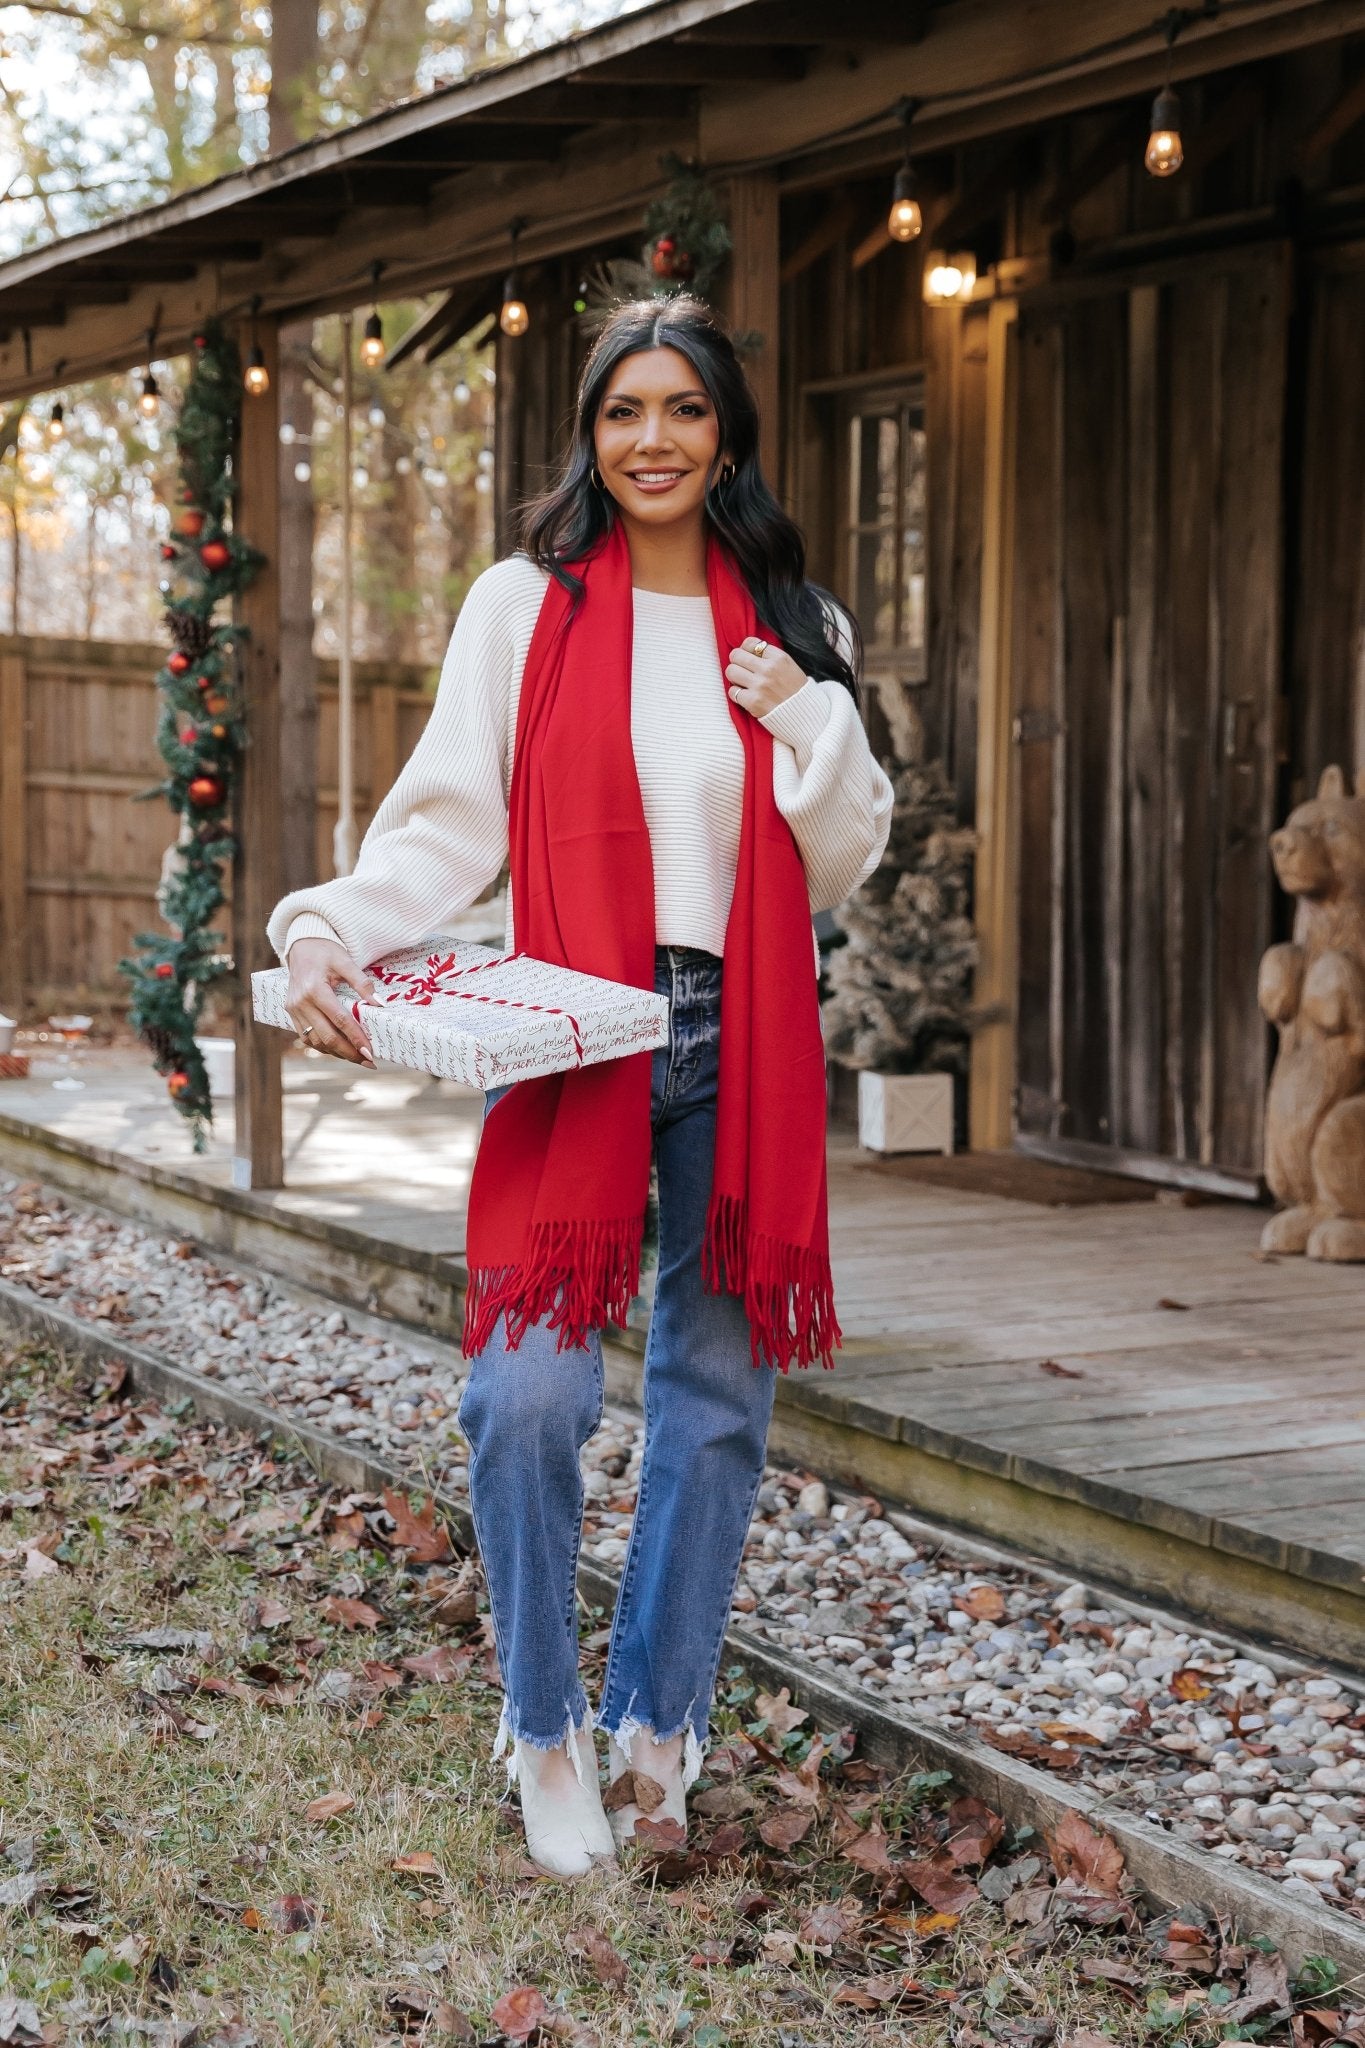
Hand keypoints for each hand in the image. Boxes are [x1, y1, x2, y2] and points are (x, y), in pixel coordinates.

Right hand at [284, 938, 375, 1065]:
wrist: (301, 945)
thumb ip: (362, 983)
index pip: (339, 1020)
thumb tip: (381, 1005)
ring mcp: (293, 1010)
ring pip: (315, 1041)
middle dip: (349, 1052)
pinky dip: (323, 1046)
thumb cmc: (325, 951)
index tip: (370, 1052)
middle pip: (327, 1036)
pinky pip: (307, 1037)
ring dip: (337, 1053)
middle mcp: (300, 1003)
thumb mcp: (345, 961)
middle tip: (369, 1061)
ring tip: (357, 1058)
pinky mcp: (291, 1013)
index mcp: (314, 989)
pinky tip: (339, 1050)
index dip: (356, 1038)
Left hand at [725, 636, 805, 718]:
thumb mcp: (789, 666)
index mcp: (779, 657)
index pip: (749, 643)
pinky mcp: (753, 702)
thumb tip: (746, 651)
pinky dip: (736, 694)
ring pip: (731, 671)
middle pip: (736, 655)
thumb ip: (770, 657)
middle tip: (742, 670)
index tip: (748, 657)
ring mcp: (760, 686)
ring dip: (734, 677)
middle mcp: (768, 669)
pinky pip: (732, 691)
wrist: (805, 715)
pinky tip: (746, 696)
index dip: (745, 650)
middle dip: (737, 662)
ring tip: (742, 682)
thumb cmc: (796, 690)